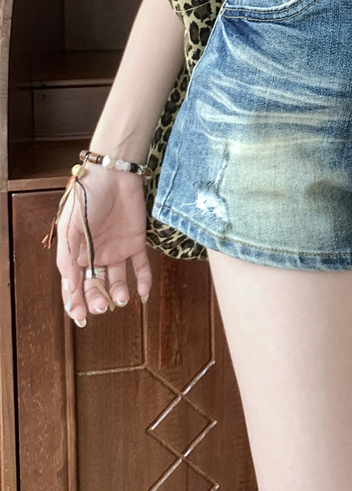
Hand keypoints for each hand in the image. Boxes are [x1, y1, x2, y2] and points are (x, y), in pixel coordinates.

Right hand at [54, 164, 152, 325]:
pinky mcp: (137, 242)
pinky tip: (143, 294)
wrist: (114, 173)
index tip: (80, 317)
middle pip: (95, 285)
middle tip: (101, 307)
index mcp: (76, 252)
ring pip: (118, 280)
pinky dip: (144, 281)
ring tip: (121, 299)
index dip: (76, 301)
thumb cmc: (87, 196)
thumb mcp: (71, 227)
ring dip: (119, 293)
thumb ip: (69, 257)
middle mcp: (96, 254)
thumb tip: (70, 286)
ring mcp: (117, 249)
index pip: (74, 284)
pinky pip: (141, 266)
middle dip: (97, 299)